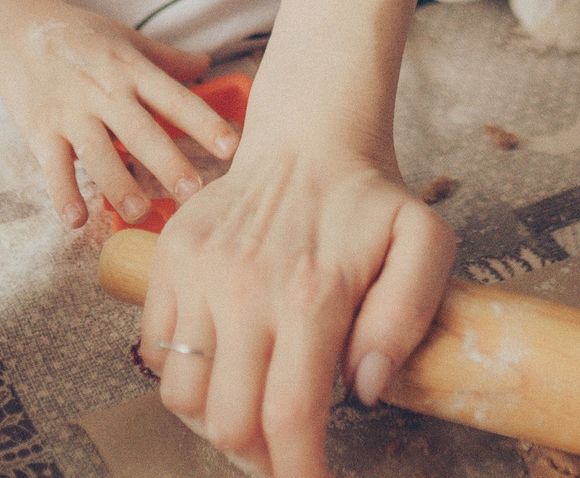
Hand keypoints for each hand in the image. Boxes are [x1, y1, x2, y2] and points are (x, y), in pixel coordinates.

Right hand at [0, 0, 238, 227]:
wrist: (10, 28)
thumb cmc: (76, 34)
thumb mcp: (123, 38)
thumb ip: (165, 58)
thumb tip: (207, 63)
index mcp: (130, 68)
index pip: (174, 97)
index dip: (204, 122)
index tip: (232, 147)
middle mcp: (104, 91)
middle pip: (141, 132)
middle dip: (168, 163)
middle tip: (195, 194)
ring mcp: (70, 113)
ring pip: (98, 154)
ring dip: (118, 185)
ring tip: (140, 212)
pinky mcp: (39, 131)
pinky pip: (53, 168)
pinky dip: (63, 194)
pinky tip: (76, 221)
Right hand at [137, 133, 455, 477]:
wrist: (308, 136)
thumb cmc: (370, 197)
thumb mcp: (424, 242)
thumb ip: (406, 316)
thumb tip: (366, 388)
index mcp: (310, 293)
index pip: (290, 417)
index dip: (298, 472)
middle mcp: (244, 288)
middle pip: (229, 422)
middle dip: (258, 459)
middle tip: (285, 456)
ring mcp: (198, 273)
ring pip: (183, 396)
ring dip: (215, 424)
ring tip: (251, 417)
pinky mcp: (168, 261)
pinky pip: (154, 350)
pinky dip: (183, 377)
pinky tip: (223, 369)